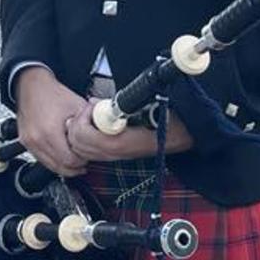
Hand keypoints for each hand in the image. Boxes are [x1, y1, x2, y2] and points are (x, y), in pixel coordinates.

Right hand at [15, 67, 87, 175]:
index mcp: (50, 132)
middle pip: (59, 167)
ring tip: (73, 160)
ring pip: (49, 166)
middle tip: (83, 163)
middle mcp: (37, 139)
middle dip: (73, 167)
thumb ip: (89, 123)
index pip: (69, 160)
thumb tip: (102, 133)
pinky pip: (40, 159)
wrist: (33, 86)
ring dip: (62, 165)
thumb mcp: (78, 106)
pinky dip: (52, 159)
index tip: (87, 157)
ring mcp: (29, 142)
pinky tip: (61, 154)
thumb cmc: (53, 94)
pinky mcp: (25, 142)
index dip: (81, 162)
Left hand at [66, 100, 193, 161]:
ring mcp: (114, 157)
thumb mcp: (145, 105)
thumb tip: (95, 102)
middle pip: (78, 145)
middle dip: (77, 124)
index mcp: (122, 143)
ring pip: (81, 150)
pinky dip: (85, 137)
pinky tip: (95, 124)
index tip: (93, 104)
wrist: (182, 134)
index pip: (88, 137)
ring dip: (79, 131)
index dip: (84, 119)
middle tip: (88, 108)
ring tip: (91, 115)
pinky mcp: (114, 156)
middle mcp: (116, 154)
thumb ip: (118, 105)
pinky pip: (89, 150)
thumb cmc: (168, 119)